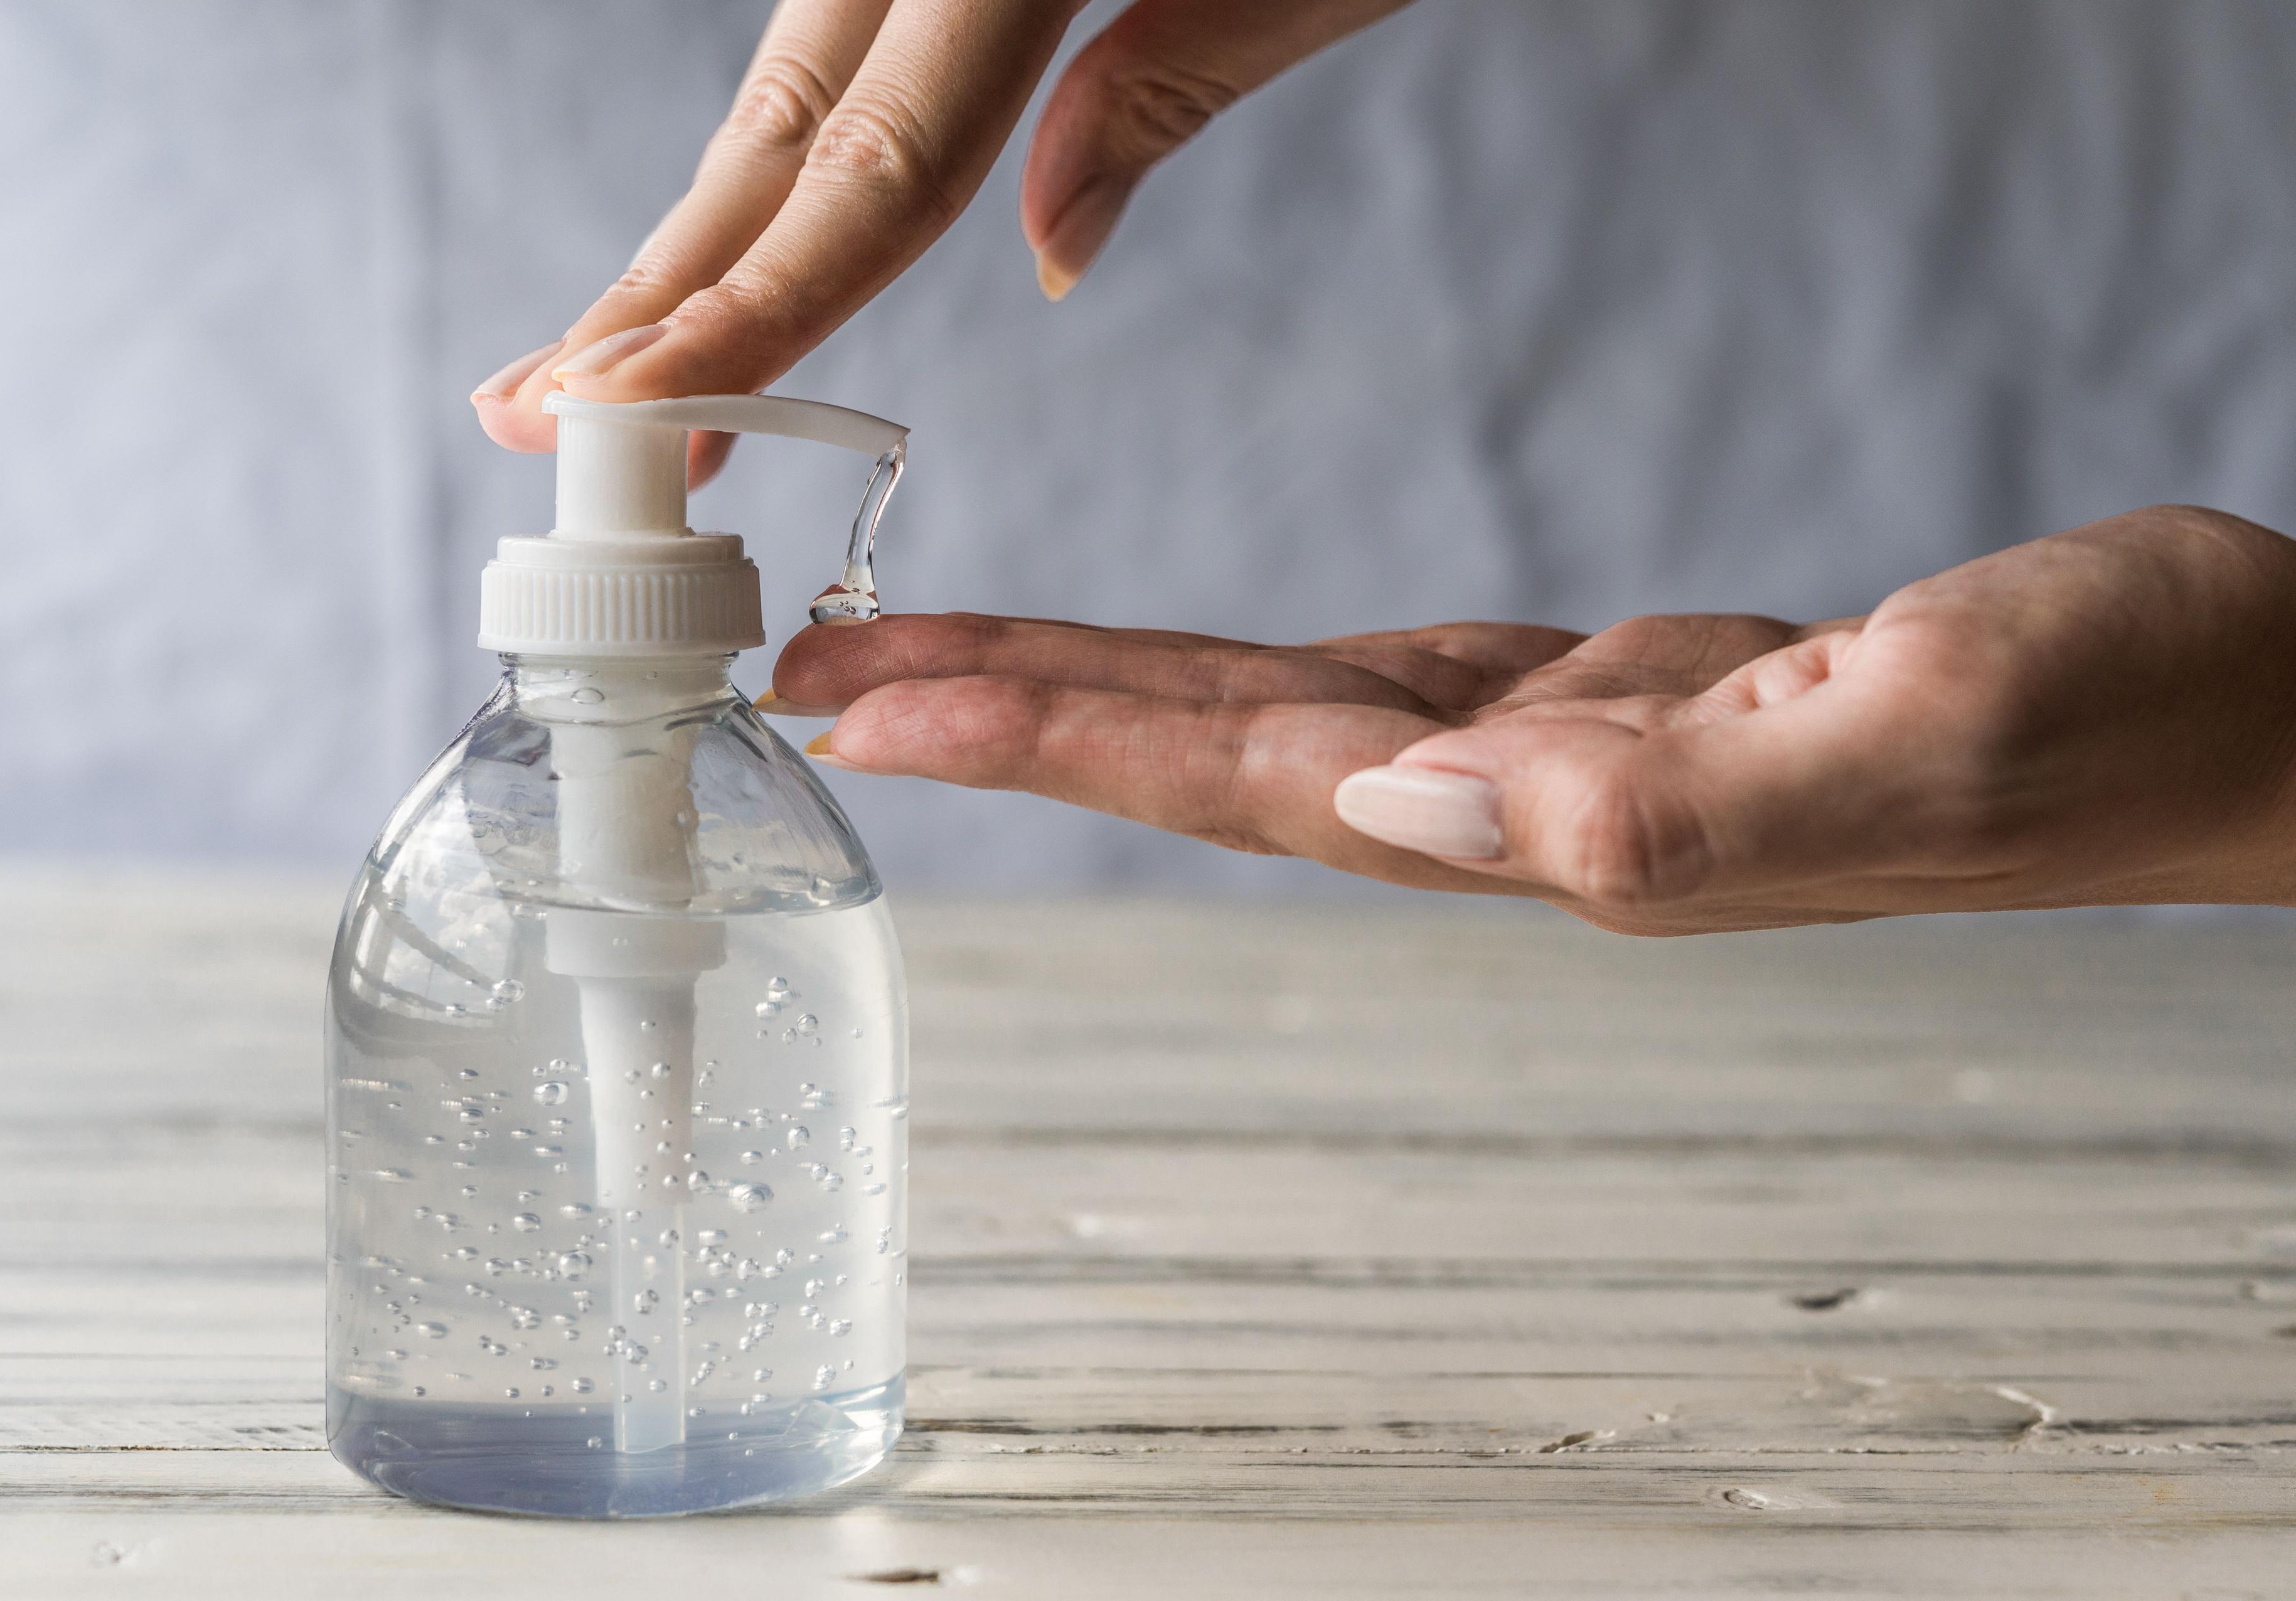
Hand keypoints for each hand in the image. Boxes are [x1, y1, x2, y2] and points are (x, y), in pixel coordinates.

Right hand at [470, 0, 1410, 474]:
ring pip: (784, 78)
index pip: (871, 168)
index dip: (744, 311)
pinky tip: (723, 225)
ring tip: (600, 357)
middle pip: (775, 129)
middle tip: (535, 420)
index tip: (626, 417)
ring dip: (696, 227)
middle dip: (659, 292)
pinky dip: (783, 141)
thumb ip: (1176, 76)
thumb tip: (1044, 254)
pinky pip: (838, 29)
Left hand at [765, 506, 2295, 932]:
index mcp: (1571, 824)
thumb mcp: (1926, 733)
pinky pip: (1367, 683)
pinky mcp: (1608, 701)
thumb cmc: (2124, 718)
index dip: (1047, 741)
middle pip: (1208, 761)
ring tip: (931, 662)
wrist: (2234, 716)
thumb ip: (1674, 795)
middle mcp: (1529, 811)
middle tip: (822, 678)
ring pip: (1265, 722)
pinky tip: (1166, 671)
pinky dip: (1239, 673)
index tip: (867, 705)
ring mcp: (1560, 759)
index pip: (1248, 781)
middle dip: (1005, 719)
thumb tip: (1419, 801)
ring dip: (1092, 694)